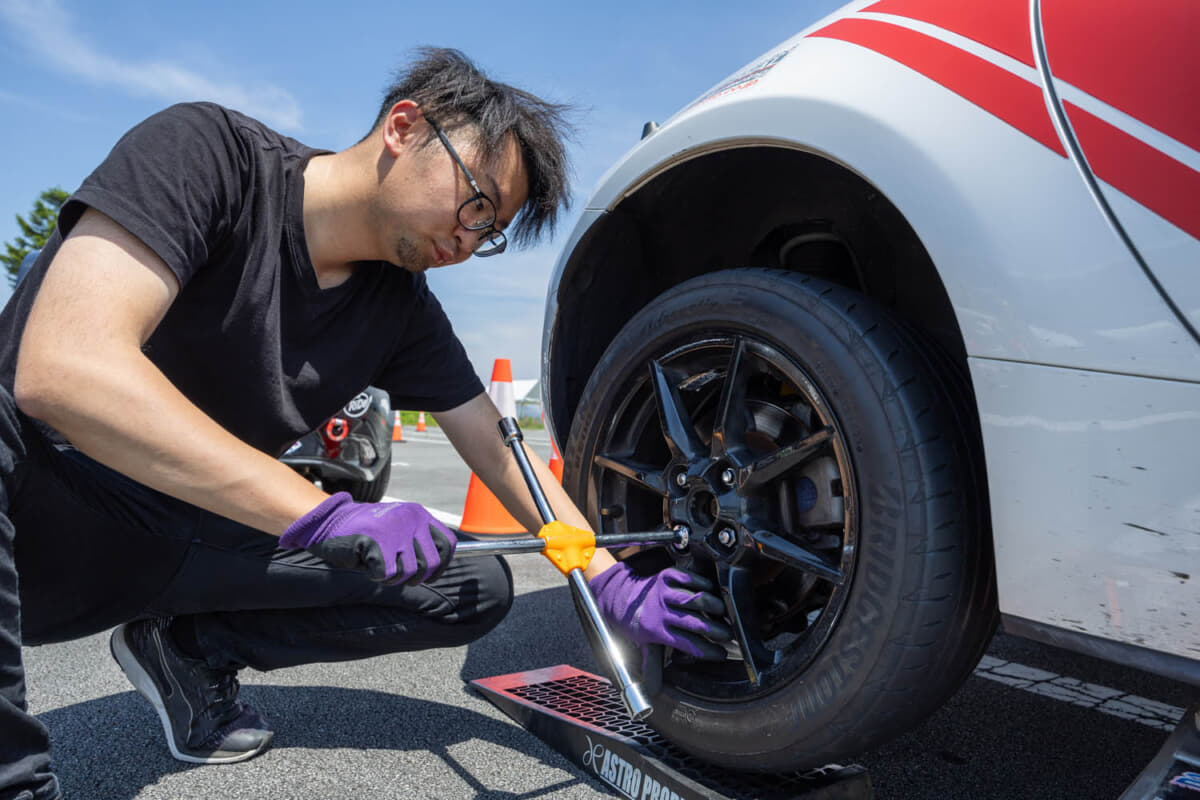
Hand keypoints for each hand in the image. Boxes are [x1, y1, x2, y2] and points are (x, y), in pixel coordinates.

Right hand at [281, 493, 456, 585]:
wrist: (330, 520)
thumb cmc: (365, 530)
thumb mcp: (398, 527)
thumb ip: (418, 540)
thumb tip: (437, 566)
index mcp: (419, 514)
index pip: (448, 543)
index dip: (442, 565)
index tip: (431, 575)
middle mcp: (411, 519)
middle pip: (432, 562)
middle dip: (417, 577)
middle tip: (399, 576)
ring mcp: (395, 530)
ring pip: (411, 571)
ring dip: (396, 578)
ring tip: (381, 569)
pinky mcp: (377, 542)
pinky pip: (388, 574)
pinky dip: (378, 577)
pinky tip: (368, 566)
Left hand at [589, 562, 732, 662]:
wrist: (621, 595)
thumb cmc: (637, 622)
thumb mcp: (643, 644)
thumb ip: (652, 665)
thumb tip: (654, 692)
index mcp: (657, 631)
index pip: (688, 644)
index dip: (707, 651)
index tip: (722, 654)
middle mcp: (662, 611)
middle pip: (695, 623)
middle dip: (716, 630)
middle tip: (729, 635)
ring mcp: (665, 592)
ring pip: (695, 598)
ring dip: (713, 606)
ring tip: (724, 612)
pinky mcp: (668, 576)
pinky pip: (690, 578)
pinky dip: (703, 584)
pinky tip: (713, 591)